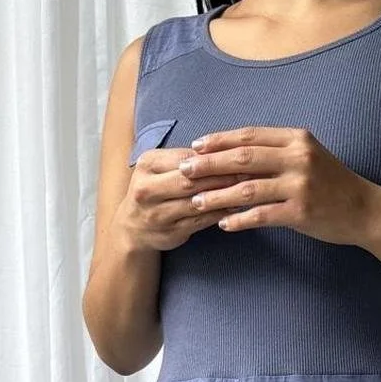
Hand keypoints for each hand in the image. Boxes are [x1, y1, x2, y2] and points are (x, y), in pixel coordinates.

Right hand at [118, 146, 251, 250]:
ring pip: (195, 203)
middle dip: (220, 176)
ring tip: (245, 190)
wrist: (133, 227)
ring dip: (223, 196)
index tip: (238, 154)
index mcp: (147, 164)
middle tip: (248, 172)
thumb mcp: (161, 167)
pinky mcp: (169, 232)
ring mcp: (157, 214)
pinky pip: (199, 222)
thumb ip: (185, 158)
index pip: (185, 158)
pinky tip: (235, 208)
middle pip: (189, 181)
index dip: (212, 157)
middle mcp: (147, 189)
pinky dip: (219, 214)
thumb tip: (221, 149)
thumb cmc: (155, 190)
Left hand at [177, 126, 379, 244]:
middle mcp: (297, 157)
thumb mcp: (308, 156)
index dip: (219, 140)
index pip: (250, 135)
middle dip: (209, 164)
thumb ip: (278, 152)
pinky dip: (240, 219)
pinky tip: (224, 224)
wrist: (365, 210)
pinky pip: (262, 215)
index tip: (195, 146)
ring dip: (218, 195)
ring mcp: (300, 185)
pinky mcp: (301, 212)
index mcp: (296, 139)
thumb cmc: (333, 184)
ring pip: (248, 187)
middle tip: (184, 171)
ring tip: (196, 202)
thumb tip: (238, 154)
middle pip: (243, 157)